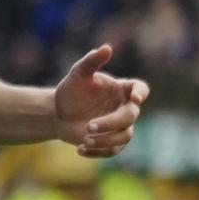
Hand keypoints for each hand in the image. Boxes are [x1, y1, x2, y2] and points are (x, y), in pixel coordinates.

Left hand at [54, 44, 148, 158]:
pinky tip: (80, 149)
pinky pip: (113, 151)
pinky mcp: (112, 143)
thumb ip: (92, 61)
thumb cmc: (71, 91)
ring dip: (105, 140)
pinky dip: (98, 152)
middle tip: (88, 126)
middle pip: (130, 116)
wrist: (58, 113)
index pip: (140, 89)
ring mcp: (121, 127)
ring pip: (124, 136)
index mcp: (122, 90)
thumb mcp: (78, 74)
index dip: (140, 93)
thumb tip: (107, 47)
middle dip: (111, 123)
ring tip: (84, 139)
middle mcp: (126, 108)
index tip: (134, 98)